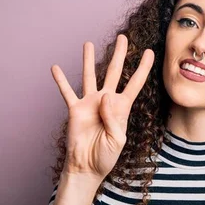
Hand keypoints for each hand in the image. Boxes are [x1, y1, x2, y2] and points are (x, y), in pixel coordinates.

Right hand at [50, 34, 153, 181]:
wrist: (87, 167)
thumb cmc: (106, 156)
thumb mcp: (117, 140)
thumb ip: (114, 119)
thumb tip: (106, 96)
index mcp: (122, 108)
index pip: (135, 83)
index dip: (142, 68)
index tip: (149, 52)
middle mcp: (106, 101)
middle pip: (114, 72)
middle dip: (119, 54)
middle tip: (123, 37)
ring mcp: (90, 103)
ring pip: (90, 76)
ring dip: (88, 60)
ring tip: (88, 43)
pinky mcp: (75, 110)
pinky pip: (67, 92)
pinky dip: (61, 80)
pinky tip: (55, 67)